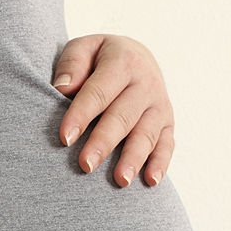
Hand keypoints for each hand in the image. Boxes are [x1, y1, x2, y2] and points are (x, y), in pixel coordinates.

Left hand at [52, 34, 174, 188]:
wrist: (136, 57)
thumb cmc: (98, 59)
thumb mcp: (84, 48)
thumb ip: (72, 64)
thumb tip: (62, 88)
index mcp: (123, 61)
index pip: (99, 91)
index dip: (81, 114)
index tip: (64, 138)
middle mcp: (146, 83)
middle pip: (122, 117)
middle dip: (104, 142)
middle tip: (85, 165)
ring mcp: (159, 105)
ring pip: (146, 134)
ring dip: (133, 158)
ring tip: (120, 180)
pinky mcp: (168, 123)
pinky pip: (166, 145)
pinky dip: (160, 163)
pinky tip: (150, 181)